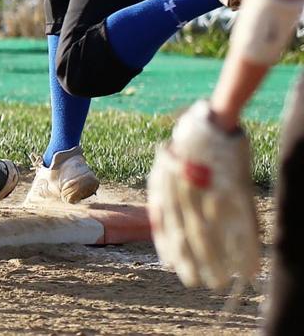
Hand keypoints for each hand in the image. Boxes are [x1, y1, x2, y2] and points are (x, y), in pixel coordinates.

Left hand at [147, 100, 259, 290]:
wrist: (210, 121)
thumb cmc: (186, 145)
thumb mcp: (164, 165)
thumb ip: (161, 192)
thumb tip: (155, 216)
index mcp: (165, 184)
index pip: (164, 221)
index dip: (167, 245)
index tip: (170, 264)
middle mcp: (184, 190)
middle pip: (188, 233)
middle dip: (192, 261)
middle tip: (196, 282)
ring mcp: (210, 190)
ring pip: (213, 233)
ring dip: (217, 261)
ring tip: (220, 281)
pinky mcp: (234, 189)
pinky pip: (241, 224)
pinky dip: (245, 247)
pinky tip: (247, 265)